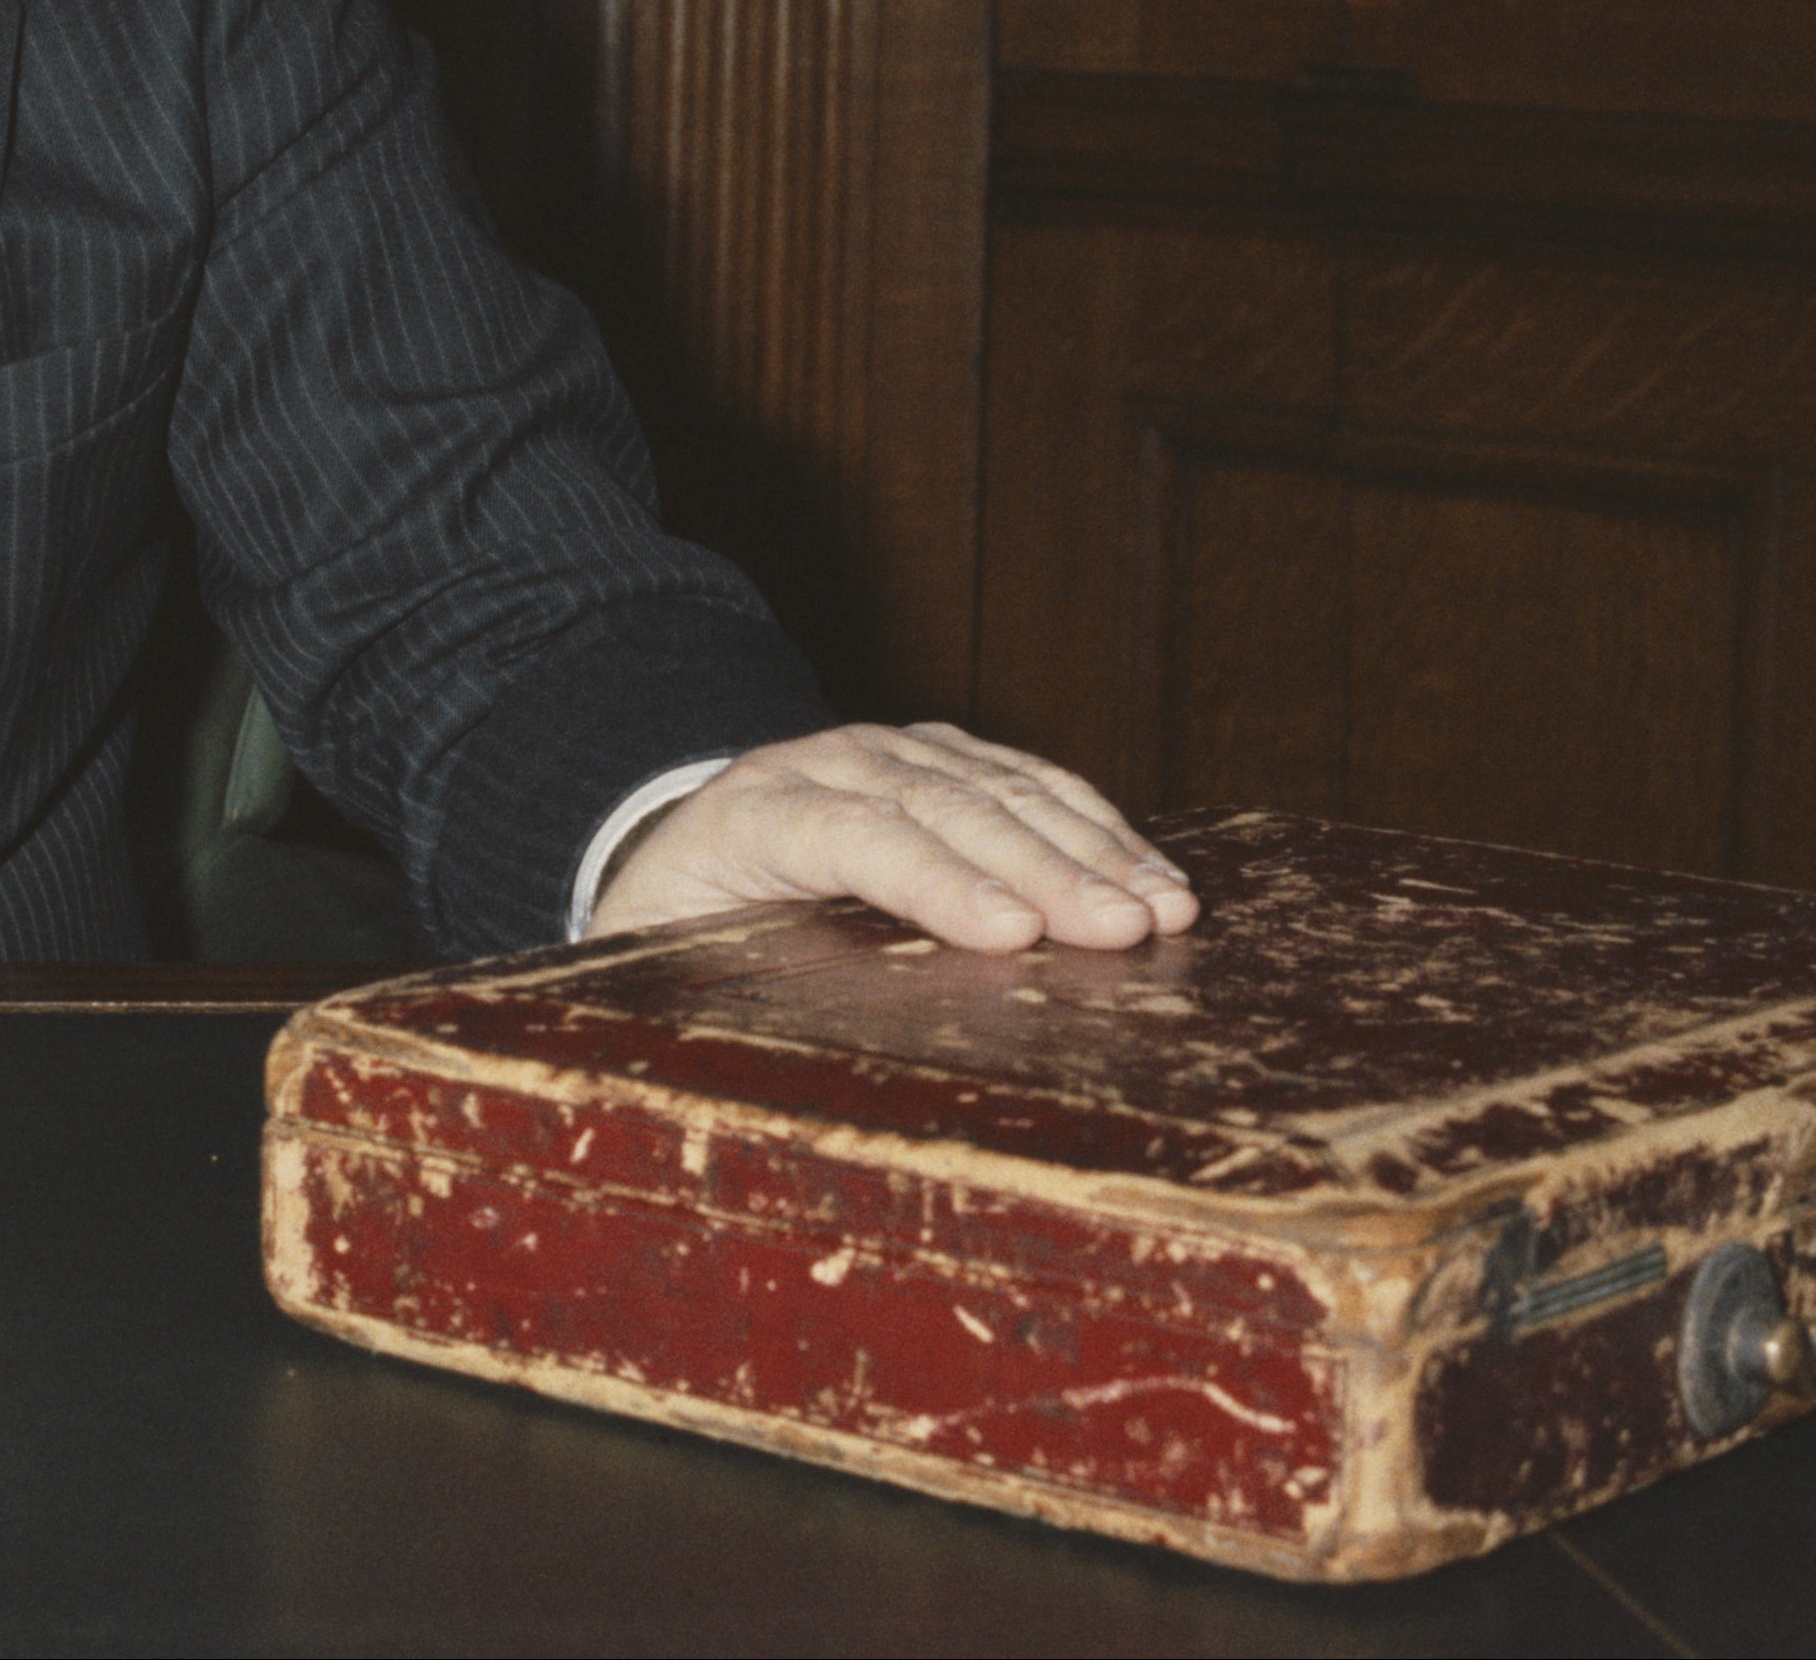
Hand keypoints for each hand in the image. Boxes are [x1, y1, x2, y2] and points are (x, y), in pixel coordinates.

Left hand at [587, 722, 1198, 954]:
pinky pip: (1022, 777)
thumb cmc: (672, 929)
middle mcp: (819, 766)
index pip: (847, 835)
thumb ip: (682, 989)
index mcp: (744, 817)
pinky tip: (1147, 868)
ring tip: (1163, 906)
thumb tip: (713, 1065)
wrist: (676, 843)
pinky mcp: (935, 754)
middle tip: (1126, 929)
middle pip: (941, 807)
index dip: (932, 880)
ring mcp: (884, 750)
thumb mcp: (653, 960)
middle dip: (1042, 869)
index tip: (1012, 933)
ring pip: (995, 786)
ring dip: (1088, 847)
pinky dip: (1091, 822)